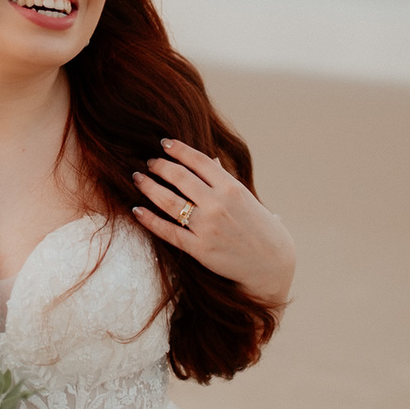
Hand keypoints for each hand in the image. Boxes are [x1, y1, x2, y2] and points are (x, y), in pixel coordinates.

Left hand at [131, 138, 295, 304]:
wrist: (272, 265)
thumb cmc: (262, 228)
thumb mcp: (248, 199)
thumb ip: (226, 181)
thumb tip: (211, 161)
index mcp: (232, 188)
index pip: (199, 161)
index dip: (179, 149)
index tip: (165, 143)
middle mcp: (218, 204)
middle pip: (180, 177)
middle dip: (160, 166)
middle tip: (149, 162)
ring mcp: (207, 227)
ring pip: (169, 201)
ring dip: (149, 187)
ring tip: (138, 179)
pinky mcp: (199, 249)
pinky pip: (168, 231)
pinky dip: (150, 219)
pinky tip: (137, 210)